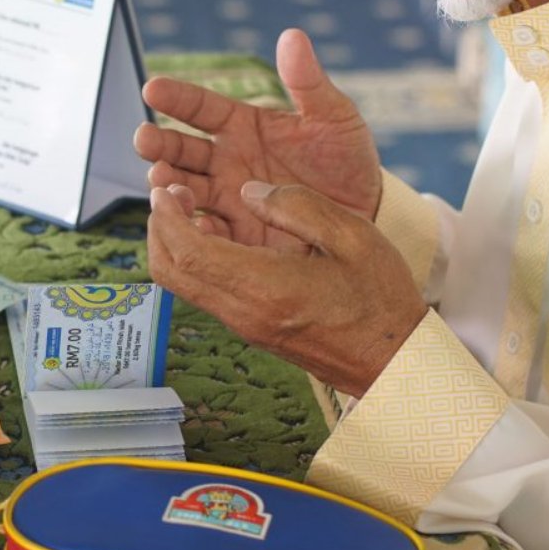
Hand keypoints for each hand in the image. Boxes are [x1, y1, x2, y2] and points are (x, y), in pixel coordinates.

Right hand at [135, 29, 380, 251]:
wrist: (366, 216)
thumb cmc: (347, 160)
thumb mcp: (335, 117)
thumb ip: (308, 82)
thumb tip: (292, 36)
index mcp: (242, 126)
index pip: (200, 108)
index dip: (176, 98)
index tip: (153, 88)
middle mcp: (225, 160)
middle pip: (180, 150)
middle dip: (158, 144)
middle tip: (144, 140)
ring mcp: (226, 198)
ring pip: (184, 188)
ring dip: (168, 183)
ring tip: (162, 180)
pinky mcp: (235, 233)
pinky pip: (206, 231)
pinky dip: (193, 226)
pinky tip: (191, 220)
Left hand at [148, 181, 427, 396]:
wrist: (391, 360)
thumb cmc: (380, 300)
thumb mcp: (353, 237)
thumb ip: (299, 207)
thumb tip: (249, 191)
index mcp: (265, 287)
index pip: (189, 252)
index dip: (167, 217)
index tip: (164, 188)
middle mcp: (242, 311)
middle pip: (169, 271)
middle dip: (157, 228)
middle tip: (168, 192)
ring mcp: (241, 323)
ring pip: (179, 283)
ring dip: (171, 243)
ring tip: (188, 207)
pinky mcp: (246, 327)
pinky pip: (201, 290)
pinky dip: (191, 259)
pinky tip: (212, 233)